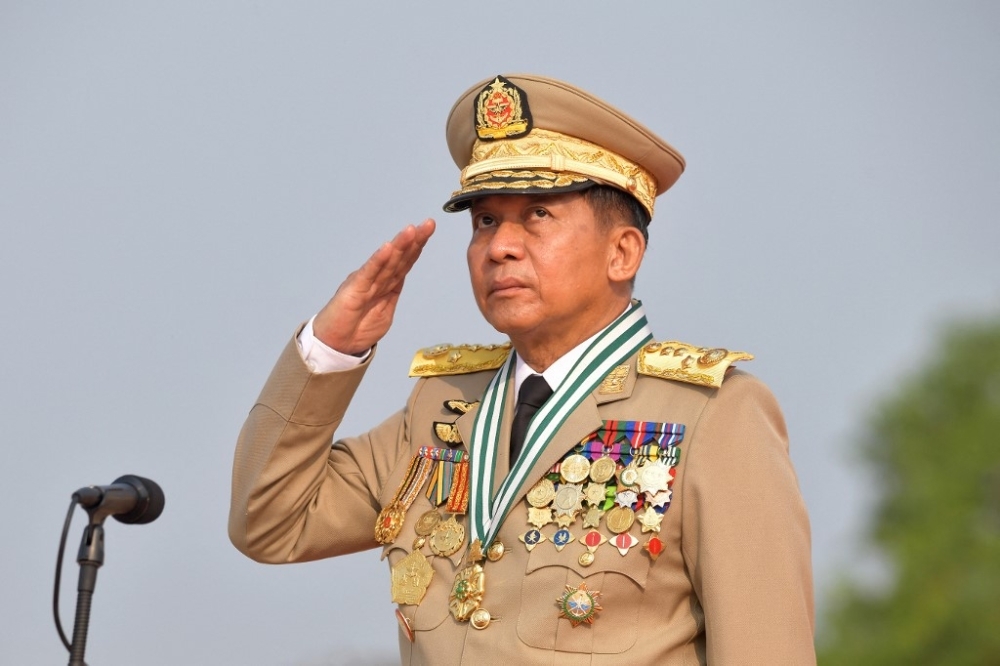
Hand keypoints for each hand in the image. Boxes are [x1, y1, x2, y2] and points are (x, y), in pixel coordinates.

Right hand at [313, 219, 435, 354]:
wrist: (336, 345)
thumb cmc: (356, 329)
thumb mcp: (385, 313)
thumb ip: (392, 294)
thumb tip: (402, 277)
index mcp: (386, 285)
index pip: (405, 262)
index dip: (417, 246)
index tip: (428, 230)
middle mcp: (377, 280)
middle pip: (399, 257)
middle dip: (414, 240)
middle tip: (427, 224)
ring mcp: (366, 282)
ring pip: (386, 262)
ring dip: (399, 246)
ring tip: (411, 231)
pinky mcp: (353, 289)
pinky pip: (368, 273)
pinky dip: (378, 261)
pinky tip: (387, 248)